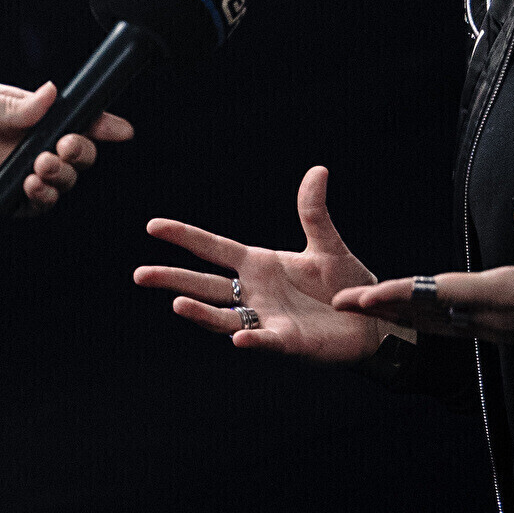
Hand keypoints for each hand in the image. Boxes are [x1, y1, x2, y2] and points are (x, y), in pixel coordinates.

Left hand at [0, 77, 132, 227]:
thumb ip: (10, 103)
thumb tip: (50, 96)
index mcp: (9, 111)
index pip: (60, 114)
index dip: (92, 120)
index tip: (116, 127)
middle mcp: (14, 143)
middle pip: (71, 148)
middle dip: (82, 148)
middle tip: (66, 147)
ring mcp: (8, 174)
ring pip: (61, 178)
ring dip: (64, 173)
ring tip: (40, 166)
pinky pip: (38, 204)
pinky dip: (44, 196)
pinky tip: (29, 185)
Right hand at [134, 166, 408, 364]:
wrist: (373, 321)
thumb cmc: (347, 285)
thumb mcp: (328, 245)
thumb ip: (313, 212)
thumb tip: (317, 170)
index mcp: (259, 265)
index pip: (214, 248)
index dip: (185, 237)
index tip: (153, 226)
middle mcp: (255, 292)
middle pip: (205, 284)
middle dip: (173, 279)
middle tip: (140, 274)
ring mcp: (267, 319)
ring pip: (224, 316)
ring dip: (200, 312)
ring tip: (176, 305)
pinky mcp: (288, 342)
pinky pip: (265, 341)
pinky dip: (252, 341)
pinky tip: (238, 339)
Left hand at [330, 196, 513, 349]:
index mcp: (506, 293)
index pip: (440, 292)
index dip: (399, 292)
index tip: (364, 293)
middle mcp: (496, 317)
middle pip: (427, 313)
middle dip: (384, 307)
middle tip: (341, 304)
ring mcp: (500, 328)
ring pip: (438, 323)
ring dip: (400, 315)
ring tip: (364, 308)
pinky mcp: (507, 330)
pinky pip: (456, 328)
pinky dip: (426, 321)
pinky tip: (412, 315)